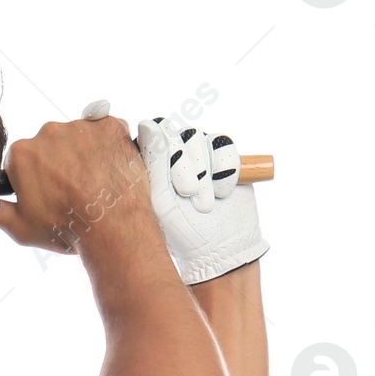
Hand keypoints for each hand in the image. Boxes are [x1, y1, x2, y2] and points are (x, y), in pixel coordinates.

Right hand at [0, 108, 153, 254]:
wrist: (114, 226)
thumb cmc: (67, 228)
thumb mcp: (20, 228)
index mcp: (21, 153)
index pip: (20, 160)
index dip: (32, 180)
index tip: (45, 194)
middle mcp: (48, 132)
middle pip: (48, 145)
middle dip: (56, 164)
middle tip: (70, 191)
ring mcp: (81, 126)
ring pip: (76, 137)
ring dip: (82, 155)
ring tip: (92, 184)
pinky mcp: (110, 125)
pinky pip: (105, 131)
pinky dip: (106, 146)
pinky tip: (108, 169)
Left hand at [136, 117, 268, 283]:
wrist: (219, 250)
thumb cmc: (181, 232)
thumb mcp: (161, 201)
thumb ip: (154, 164)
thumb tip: (148, 125)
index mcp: (149, 164)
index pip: (151, 132)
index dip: (162, 148)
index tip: (174, 182)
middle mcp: (173, 156)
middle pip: (177, 134)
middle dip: (186, 164)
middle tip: (188, 193)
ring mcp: (198, 155)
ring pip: (200, 139)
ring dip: (205, 171)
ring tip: (204, 204)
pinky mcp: (223, 158)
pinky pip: (224, 145)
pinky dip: (225, 168)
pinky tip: (222, 192)